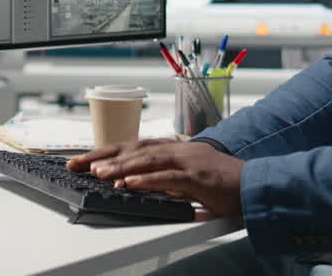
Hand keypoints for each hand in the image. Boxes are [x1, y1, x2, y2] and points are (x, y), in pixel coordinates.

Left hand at [67, 139, 244, 217]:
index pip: (132, 146)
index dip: (106, 152)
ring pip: (147, 159)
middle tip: (77, 165)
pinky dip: (147, 179)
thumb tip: (135, 182)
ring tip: (98, 174)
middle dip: (103, 156)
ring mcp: (188, 161)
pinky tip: (130, 183)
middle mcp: (177, 149)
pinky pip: (168, 177)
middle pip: (133, 148)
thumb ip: (164, 178)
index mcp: (173, 148)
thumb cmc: (222, 183)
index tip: (82, 160)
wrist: (255, 184)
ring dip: (120, 166)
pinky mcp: (198, 177)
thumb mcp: (187, 177)